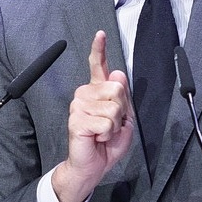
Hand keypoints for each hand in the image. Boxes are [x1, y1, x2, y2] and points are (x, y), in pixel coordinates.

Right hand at [52, 30, 133, 201]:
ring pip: (114, 107)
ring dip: (115, 125)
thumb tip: (117, 73)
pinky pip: (106, 122)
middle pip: (117, 89)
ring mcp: (78, 106)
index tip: (100, 34)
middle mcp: (84, 94)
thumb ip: (123, 98)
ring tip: (103, 133)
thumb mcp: (124, 119)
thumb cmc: (106, 144)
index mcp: (96, 91)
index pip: (98, 65)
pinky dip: (108, 134)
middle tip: (111, 125)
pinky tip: (97, 137)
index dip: (99, 49)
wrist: (92, 166)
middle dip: (121, 111)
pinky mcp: (77, 120)